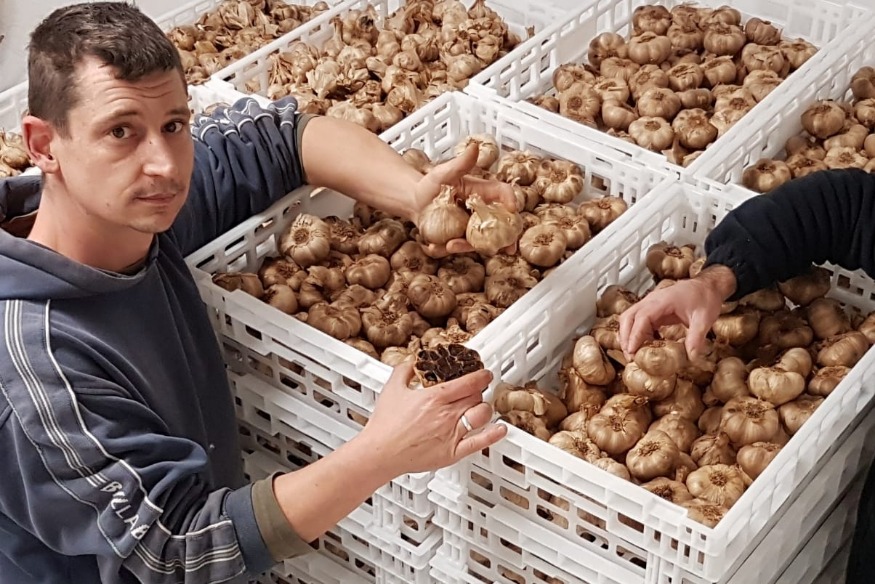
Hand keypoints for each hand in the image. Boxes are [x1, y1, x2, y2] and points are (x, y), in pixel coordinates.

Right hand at [359, 362, 507, 477]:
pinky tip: (501, 429)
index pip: (468, 382)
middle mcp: (447, 415)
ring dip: (485, 408)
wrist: (379, 452)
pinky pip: (480, 442)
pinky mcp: (453, 453)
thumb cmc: (385, 424)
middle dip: (479, 391)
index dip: (481, 376)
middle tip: (478, 390)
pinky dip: (494, 434)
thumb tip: (413, 361)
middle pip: (476, 397)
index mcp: (435, 397)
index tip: (485, 373)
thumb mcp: (392, 388)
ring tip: (481, 406)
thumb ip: (405, 370)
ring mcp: (452, 434)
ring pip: (481, 415)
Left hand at [412, 144, 517, 257]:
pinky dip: (449, 249)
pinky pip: (461, 247)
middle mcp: (481, 211)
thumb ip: (460, 163)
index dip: (511, 200)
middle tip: (508, 248)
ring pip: (481, 241)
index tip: (512, 209)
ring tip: (451, 245)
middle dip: (507, 238)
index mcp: (483, 192)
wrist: (415, 202)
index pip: (504, 194)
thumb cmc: (430, 184)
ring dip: (468, 247)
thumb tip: (474, 147)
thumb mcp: (444, 172)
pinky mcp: (460, 239)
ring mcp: (472, 227)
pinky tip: (436, 246)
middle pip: (502, 224)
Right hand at [618, 265, 736, 359]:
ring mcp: (651, 304)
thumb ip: (696, 338)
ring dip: (628, 335)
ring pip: (629, 318)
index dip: (635, 335)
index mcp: (663, 301)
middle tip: (630, 356)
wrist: (708, 286)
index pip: (641, 318)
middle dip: (625, 337)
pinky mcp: (653, 309)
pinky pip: (638, 321)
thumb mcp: (704, 319)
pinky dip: (636, 333)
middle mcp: (652, 301)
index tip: (632, 351)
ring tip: (633, 353)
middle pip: (628, 317)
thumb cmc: (705, 297)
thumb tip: (691, 356)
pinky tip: (644, 345)